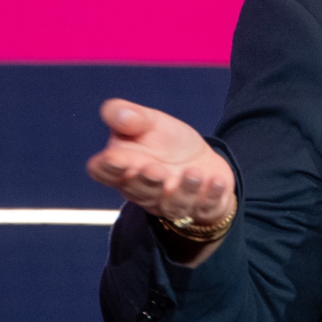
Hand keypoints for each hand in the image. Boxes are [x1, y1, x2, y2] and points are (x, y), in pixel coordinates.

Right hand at [86, 99, 235, 227]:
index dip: (107, 168)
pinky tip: (217, 181)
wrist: (200, 162)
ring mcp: (172, 202)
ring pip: (173, 204)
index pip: (104, 172)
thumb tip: (121, 114)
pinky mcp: (201, 205)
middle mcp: (145, 190)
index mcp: (124, 167)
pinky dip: (212, 196)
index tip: (114, 158)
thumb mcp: (148, 122)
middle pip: (139, 192)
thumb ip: (128, 115)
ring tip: (194, 172)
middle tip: (155, 170)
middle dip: (147, 183)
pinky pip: (205, 206)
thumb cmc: (166, 143)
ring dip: (184, 190)